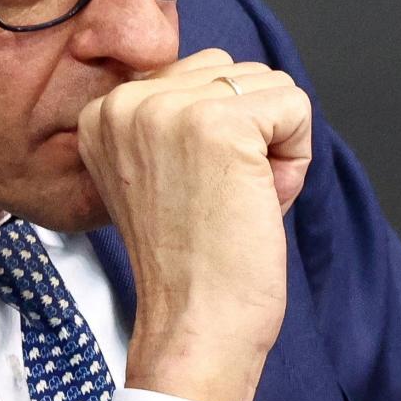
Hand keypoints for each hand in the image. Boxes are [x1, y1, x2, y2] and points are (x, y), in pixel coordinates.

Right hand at [75, 48, 313, 400]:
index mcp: (104, 112)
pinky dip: (296, 158)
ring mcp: (169, 108)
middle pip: (236, 74)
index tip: (193, 193)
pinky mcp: (218, 123)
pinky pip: (296, 107)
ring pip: (269, 86)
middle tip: (219, 200)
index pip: (199, 76)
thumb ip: (177, 121)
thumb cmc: (189, 266)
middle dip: (251, 135)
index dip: (221, 138)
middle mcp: (127, 101)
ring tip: (236, 201)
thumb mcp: (159, 172)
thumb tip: (235, 80)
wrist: (193, 326)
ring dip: (274, 146)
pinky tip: (259, 201)